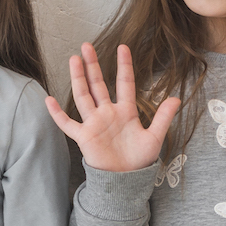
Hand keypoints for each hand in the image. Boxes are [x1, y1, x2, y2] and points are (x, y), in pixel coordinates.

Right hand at [46, 43, 179, 173]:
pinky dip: (57, 113)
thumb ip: (163, 117)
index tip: (123, 47)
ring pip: (83, 96)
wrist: (125, 180)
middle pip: (97, 84)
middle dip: (92, 65)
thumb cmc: (139, 160)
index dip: (124, 66)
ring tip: (74, 60)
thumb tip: (177, 98)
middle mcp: (107, 114)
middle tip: (87, 46)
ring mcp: (94, 124)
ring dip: (78, 78)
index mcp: (125, 112)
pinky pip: (67, 124)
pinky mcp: (84, 137)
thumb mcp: (154, 137)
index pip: (124, 83)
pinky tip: (49, 100)